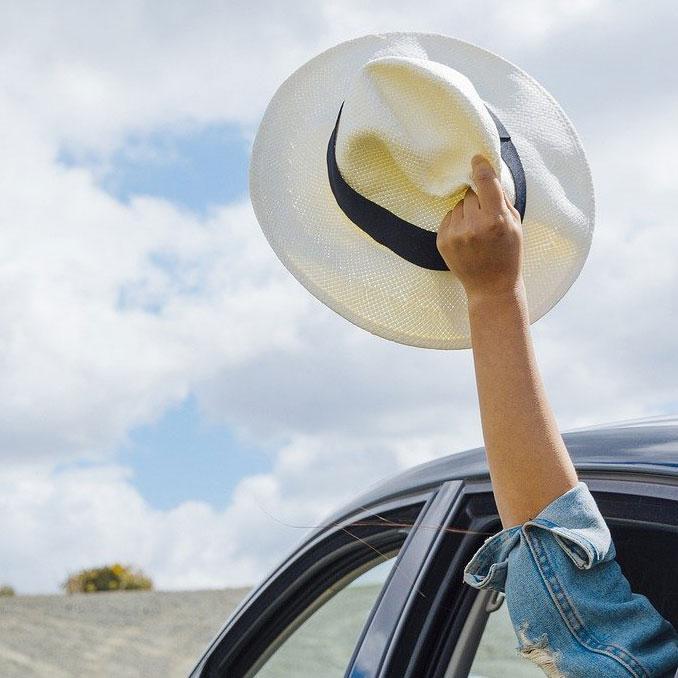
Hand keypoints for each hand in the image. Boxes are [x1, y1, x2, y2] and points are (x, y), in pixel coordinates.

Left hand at [436, 155, 522, 301]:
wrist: (491, 287)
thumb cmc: (508, 255)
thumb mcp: (515, 225)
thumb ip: (502, 200)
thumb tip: (489, 175)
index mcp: (495, 220)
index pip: (485, 182)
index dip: (481, 167)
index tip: (476, 159)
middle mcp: (473, 226)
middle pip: (470, 194)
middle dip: (478, 200)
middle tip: (486, 217)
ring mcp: (455, 235)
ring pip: (458, 206)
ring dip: (466, 212)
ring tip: (476, 230)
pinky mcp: (442, 242)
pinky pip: (448, 218)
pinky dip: (456, 222)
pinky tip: (466, 237)